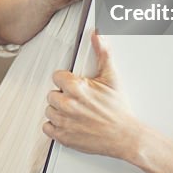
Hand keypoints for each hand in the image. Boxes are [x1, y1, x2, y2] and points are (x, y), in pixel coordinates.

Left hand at [43, 31, 143, 160]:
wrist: (125, 136)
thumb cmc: (118, 110)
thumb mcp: (111, 77)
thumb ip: (103, 53)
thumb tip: (97, 35)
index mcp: (76, 88)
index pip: (56, 77)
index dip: (66, 80)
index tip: (75, 84)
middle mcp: (67, 105)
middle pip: (51, 94)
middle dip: (63, 95)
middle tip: (77, 99)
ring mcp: (64, 122)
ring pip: (49, 110)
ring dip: (59, 110)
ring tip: (75, 111)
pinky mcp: (64, 137)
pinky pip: (47, 128)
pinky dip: (55, 126)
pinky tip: (68, 122)